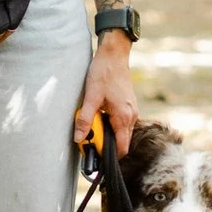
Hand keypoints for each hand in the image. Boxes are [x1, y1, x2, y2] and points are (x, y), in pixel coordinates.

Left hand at [72, 35, 137, 154]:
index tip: (96, 156)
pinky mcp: (128, 105)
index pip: (122, 148)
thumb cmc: (104, 73)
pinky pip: (121, 122)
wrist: (114, 55)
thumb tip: (79, 139)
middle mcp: (131, 116)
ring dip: (107, 133)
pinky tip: (98, 115)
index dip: (110, 156)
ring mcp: (131, 110)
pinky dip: (110, 124)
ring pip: (121, 131)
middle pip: (121, 141)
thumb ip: (85, 119)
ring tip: (92, 126)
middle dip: (106, 144)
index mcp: (124, 117)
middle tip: (89, 141)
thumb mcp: (91, 97)